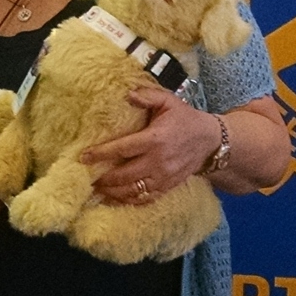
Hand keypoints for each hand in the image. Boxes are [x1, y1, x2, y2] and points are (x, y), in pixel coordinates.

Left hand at [82, 86, 222, 205]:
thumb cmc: (185, 119)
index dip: (102, 154)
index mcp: (155, 139)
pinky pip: (145, 198)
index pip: (123, 149)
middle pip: (125, 175)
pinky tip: (114, 199)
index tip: (84, 157)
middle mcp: (159, 161)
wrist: (210, 141)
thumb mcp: (168, 101)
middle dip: (104, 178)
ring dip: (113, 192)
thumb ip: (147, 96)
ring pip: (133, 190)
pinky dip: (128, 201)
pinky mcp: (168, 186)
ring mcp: (164, 177)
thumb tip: (127, 95)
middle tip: (87, 178)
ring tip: (97, 190)